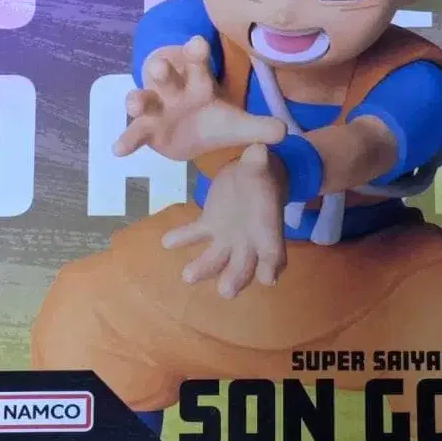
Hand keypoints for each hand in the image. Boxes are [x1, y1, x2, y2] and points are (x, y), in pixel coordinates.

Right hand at [113, 36, 286, 160]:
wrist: (194, 138)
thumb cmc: (213, 120)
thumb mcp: (237, 125)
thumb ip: (259, 127)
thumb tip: (284, 133)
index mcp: (199, 84)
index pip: (199, 64)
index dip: (196, 53)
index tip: (198, 43)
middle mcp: (174, 90)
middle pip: (167, 76)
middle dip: (162, 70)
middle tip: (160, 66)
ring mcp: (157, 108)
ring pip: (144, 98)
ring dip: (137, 99)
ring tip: (135, 104)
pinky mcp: (146, 129)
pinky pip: (135, 132)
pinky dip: (127, 139)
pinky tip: (119, 150)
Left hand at [161, 145, 288, 298]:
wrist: (253, 174)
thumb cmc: (263, 173)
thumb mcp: (263, 165)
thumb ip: (260, 161)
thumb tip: (259, 150)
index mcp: (269, 229)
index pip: (274, 252)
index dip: (272, 265)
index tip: (268, 277)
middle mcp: (248, 241)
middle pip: (243, 266)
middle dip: (235, 278)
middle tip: (225, 291)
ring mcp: (226, 236)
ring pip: (215, 258)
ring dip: (203, 268)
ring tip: (188, 275)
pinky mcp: (209, 225)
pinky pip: (194, 235)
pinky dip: (181, 239)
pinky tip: (167, 241)